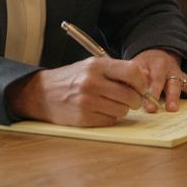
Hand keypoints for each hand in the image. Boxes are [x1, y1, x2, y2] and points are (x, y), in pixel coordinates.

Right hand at [6, 56, 150, 126]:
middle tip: (132, 100)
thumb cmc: (72, 79)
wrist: (42, 93)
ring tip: (110, 103)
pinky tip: (100, 111)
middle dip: (136, 100)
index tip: (142, 87)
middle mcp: (92, 82)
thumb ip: (116, 71)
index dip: (142, 82)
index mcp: (96, 65)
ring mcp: (87, 101)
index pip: (132, 72)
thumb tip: (144, 81)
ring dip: (121, 109)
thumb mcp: (92, 66)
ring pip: (122, 110)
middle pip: (130, 95)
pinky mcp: (83, 118)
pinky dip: (110, 117)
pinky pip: (110, 120)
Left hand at [132, 48, 186, 112]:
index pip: (149, 78)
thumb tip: (128, 88)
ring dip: (176, 97)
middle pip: (164, 82)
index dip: (147, 91)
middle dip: (162, 96)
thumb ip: (134, 76)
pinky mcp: (185, 78)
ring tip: (174, 109)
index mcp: (152, 65)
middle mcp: (166, 68)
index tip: (145, 106)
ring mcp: (176, 73)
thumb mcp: (136, 65)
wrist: (157, 52)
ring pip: (178, 84)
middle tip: (158, 109)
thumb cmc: (143, 64)